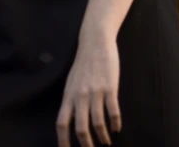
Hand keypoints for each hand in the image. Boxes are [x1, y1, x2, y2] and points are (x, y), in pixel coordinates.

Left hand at [56, 30, 121, 146]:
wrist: (95, 42)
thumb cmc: (84, 63)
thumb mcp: (72, 82)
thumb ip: (71, 100)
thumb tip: (71, 121)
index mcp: (69, 95)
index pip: (61, 123)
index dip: (63, 141)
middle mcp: (80, 96)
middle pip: (81, 128)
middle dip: (87, 145)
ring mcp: (95, 92)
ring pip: (98, 123)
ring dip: (103, 137)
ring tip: (106, 142)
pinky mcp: (110, 88)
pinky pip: (113, 111)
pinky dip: (115, 123)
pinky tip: (116, 128)